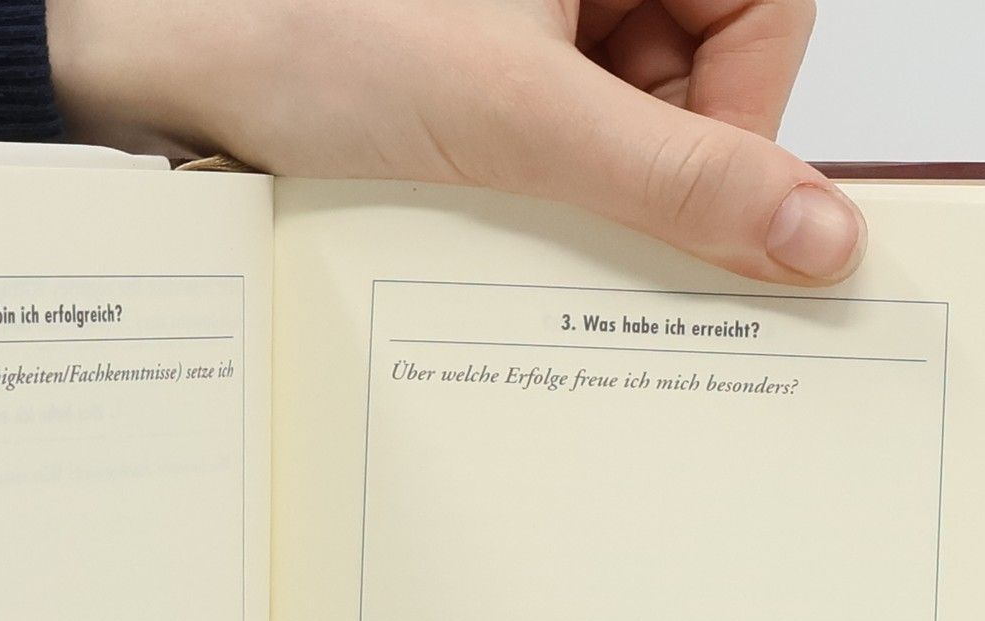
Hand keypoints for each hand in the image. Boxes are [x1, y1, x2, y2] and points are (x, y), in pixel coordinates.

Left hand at [49, 0, 861, 284]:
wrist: (165, 64)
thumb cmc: (312, 40)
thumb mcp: (522, 120)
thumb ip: (676, 179)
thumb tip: (818, 233)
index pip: (765, 9)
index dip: (745, 112)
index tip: (689, 195)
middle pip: (703, 61)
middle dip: (652, 147)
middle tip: (577, 195)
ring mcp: (537, 7)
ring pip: (631, 101)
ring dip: (588, 169)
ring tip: (503, 179)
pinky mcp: (490, 57)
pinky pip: (566, 122)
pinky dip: (542, 173)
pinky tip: (485, 185)